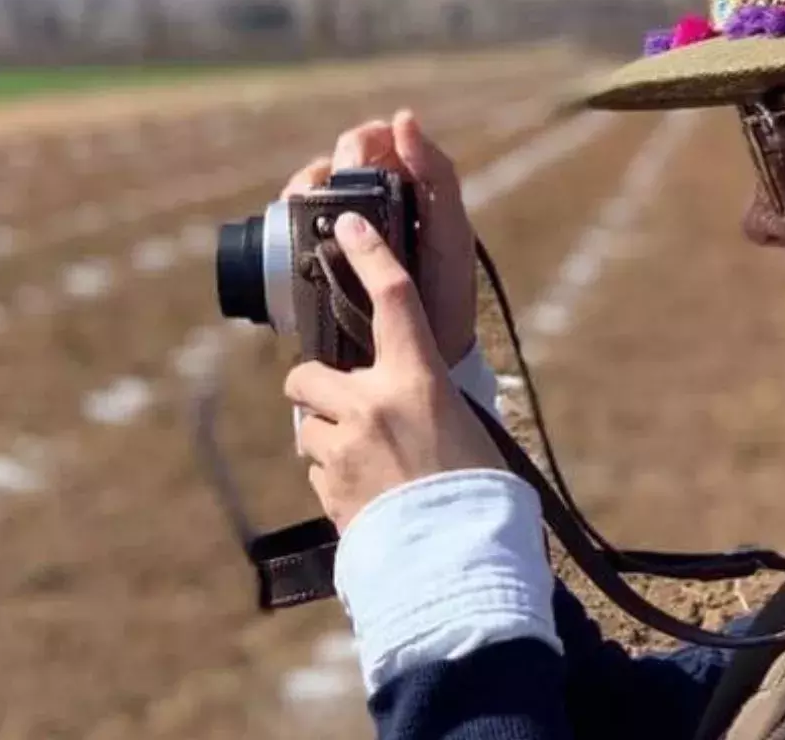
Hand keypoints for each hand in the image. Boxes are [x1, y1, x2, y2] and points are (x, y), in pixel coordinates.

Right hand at [282, 109, 477, 362]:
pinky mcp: (319, 255)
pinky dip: (287, 217)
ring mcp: (344, 229)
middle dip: (330, 168)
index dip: (362, 142)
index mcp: (408, 188)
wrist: (421, 355)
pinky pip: (293, 223)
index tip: (355, 167)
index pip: (376, 141)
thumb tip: (404, 117)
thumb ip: (437, 176)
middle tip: (331, 193)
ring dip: (304, 189)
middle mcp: (374, 203)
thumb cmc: (446, 293)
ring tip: (305, 207)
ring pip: (311, 188)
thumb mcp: (450, 233)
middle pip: (336, 160)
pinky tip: (290, 225)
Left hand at [284, 211, 503, 529]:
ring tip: (369, 466)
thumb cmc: (480, 493)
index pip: (393, 299)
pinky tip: (367, 494)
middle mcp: (373, 403)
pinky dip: (332, 476)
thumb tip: (408, 398)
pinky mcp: (326, 486)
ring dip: (326, 438)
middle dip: (316, 390)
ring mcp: (342, 446)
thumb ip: (427, 402)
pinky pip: (314, 468)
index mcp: (419, 380)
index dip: (370, 256)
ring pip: (304, 425)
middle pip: (307, 374)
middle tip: (345, 409)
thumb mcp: (466, 428)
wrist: (457, 558)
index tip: (347, 227)